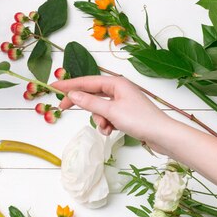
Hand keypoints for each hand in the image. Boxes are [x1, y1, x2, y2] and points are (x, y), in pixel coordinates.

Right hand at [52, 75, 172, 150]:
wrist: (163, 135)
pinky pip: (108, 115)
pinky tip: (111, 131)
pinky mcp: (126, 113)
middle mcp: (119, 89)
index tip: (53, 86)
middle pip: (92, 93)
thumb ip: (90, 102)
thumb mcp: (111, 111)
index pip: (86, 81)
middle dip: (81, 103)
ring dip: (98, 118)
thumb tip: (73, 95)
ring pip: (99, 107)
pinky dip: (106, 123)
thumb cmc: (140, 120)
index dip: (69, 84)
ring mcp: (122, 101)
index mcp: (116, 83)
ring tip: (105, 127)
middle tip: (62, 108)